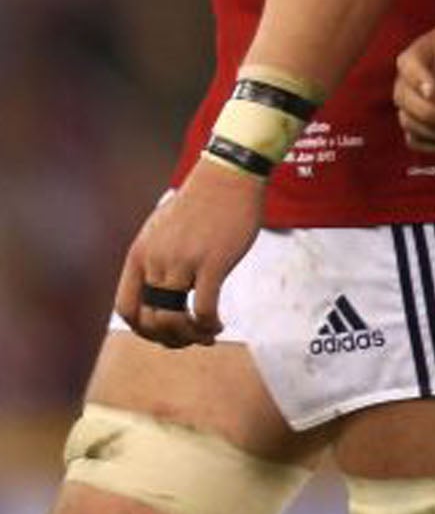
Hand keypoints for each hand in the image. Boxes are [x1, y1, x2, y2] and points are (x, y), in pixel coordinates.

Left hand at [114, 157, 264, 347]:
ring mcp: (184, 262)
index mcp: (140, 254)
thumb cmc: (202, 201)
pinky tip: (218, 325)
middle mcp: (157, 260)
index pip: (127, 308)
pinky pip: (204, 309)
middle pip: (150, 320)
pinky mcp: (214, 262)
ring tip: (206, 336)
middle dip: (168, 339)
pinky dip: (209, 326)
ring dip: (189, 337)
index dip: (143, 329)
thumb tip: (160, 286)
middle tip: (189, 339)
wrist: (229, 173)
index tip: (164, 332)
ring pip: (174, 319)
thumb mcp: (164, 229)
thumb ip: (157, 257)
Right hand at [394, 19, 434, 151]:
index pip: (409, 67)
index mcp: (419, 54)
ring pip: (410, 125)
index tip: (434, 91)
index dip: (418, 80)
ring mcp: (413, 104)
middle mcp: (408, 81)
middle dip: (431, 113)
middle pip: (405, 102)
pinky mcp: (422, 123)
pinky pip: (417, 141)